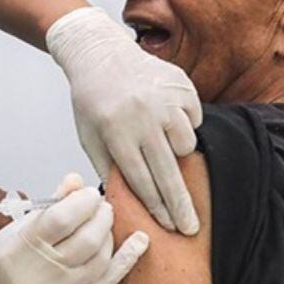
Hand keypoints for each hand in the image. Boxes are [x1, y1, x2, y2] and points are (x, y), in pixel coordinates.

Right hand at [0, 174, 148, 283]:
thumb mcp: (12, 231)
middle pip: (85, 239)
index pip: (59, 220)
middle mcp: (38, 278)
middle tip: (101, 205)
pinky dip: (126, 259)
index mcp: (17, 252)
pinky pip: (107, 282)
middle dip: (100, 215)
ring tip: (103, 223)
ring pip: (99, 259)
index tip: (89, 193)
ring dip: (108, 235)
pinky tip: (139, 241)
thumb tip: (76, 181)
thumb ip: (47, 207)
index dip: (82, 202)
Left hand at [46, 6, 202, 233]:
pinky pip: (194, 119)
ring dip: (176, 152)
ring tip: (159, 142)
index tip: (169, 227)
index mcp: (115, 131)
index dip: (156, 207)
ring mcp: (165, 100)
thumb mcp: (89, 136)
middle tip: (192, 228)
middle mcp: (142, 116)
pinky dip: (184, 124)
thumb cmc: (92, 101)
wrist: (101, 55)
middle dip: (181, 206)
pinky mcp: (182, 87)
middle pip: (167, 172)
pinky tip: (164, 115)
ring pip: (186, 145)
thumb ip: (108, 168)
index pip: (141, 180)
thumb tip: (131, 201)